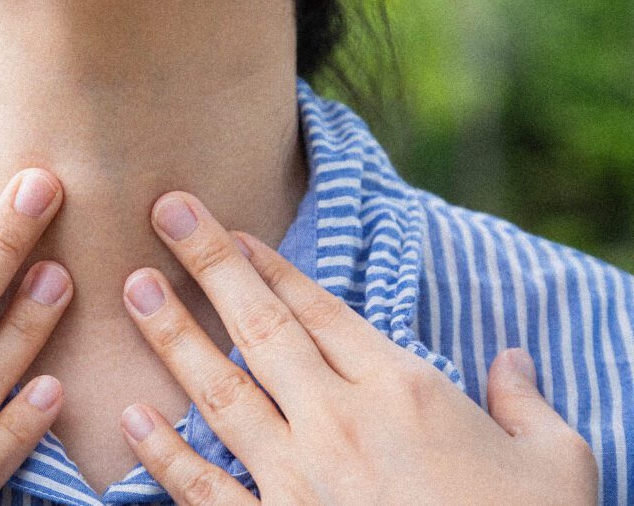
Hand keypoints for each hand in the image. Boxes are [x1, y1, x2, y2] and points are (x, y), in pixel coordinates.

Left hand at [118, 192, 597, 503]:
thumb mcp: (558, 464)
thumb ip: (529, 403)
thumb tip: (515, 361)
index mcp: (403, 390)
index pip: (320, 309)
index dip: (272, 266)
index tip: (232, 233)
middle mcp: (340, 422)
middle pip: (261, 327)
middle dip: (209, 264)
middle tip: (165, 212)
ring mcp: (300, 479)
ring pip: (223, 391)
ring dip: (173, 336)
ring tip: (135, 288)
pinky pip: (206, 490)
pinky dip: (166, 455)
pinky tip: (132, 416)